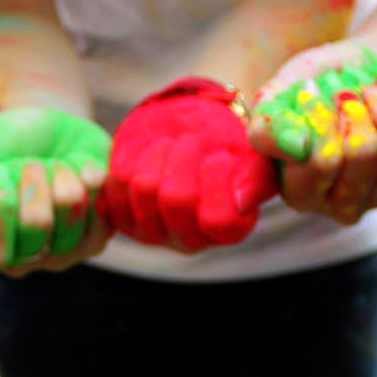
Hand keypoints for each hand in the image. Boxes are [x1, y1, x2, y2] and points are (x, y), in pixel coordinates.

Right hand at [0, 108, 110, 273]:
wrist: (46, 128)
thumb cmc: (4, 149)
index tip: (1, 186)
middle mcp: (25, 258)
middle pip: (35, 228)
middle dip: (32, 182)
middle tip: (30, 165)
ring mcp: (63, 251)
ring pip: (70, 215)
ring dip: (60, 175)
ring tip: (53, 165)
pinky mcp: (96, 236)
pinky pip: (100, 210)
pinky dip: (88, 176)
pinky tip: (78, 168)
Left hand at [104, 78, 277, 251]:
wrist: (195, 136)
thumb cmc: (231, 150)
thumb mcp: (255, 159)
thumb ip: (257, 178)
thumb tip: (241, 200)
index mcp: (229, 231)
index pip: (220, 221)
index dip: (218, 182)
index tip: (221, 157)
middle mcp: (191, 240)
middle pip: (178, 200)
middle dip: (186, 156)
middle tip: (194, 140)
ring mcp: (154, 232)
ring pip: (146, 187)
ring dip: (161, 152)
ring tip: (174, 143)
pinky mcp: (123, 216)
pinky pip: (119, 180)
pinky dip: (136, 155)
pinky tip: (152, 152)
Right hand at [250, 41, 376, 223]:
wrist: (352, 71)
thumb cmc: (307, 89)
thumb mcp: (275, 102)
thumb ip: (269, 128)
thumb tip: (298, 146)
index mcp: (302, 195)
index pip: (321, 162)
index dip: (319, 117)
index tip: (309, 94)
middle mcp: (346, 206)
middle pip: (364, 150)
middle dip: (350, 104)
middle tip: (339, 93)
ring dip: (375, 94)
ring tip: (361, 90)